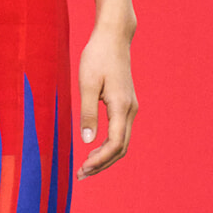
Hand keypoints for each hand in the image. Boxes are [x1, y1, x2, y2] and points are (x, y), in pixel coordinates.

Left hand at [76, 22, 137, 178]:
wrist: (113, 37)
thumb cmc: (97, 57)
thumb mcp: (86, 84)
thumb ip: (87, 113)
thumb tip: (86, 140)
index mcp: (121, 107)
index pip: (115, 144)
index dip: (100, 161)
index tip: (83, 169)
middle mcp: (130, 110)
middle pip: (121, 148)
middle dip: (102, 164)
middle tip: (81, 175)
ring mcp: (131, 107)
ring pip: (122, 142)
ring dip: (105, 157)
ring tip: (86, 167)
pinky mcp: (126, 104)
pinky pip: (120, 132)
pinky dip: (109, 146)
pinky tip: (94, 149)